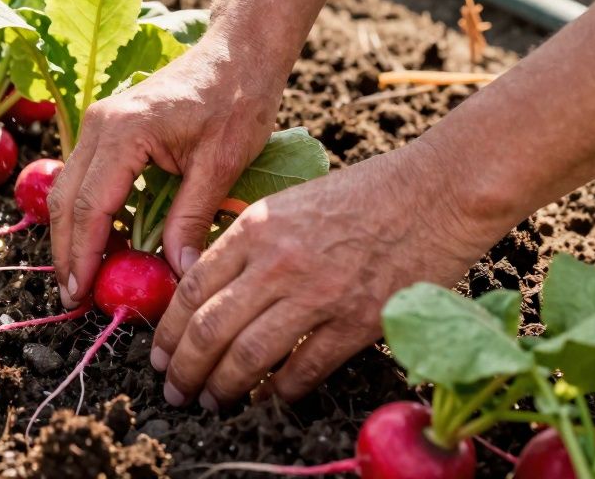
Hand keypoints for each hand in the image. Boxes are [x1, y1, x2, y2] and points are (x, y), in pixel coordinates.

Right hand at [48, 30, 285, 309]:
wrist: (238, 53)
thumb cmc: (236, 100)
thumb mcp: (221, 165)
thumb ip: (192, 219)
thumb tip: (178, 274)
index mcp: (124, 131)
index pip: (92, 206)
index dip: (84, 255)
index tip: (81, 295)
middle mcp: (99, 124)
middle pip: (67, 199)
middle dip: (67, 251)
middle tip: (76, 298)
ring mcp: (99, 122)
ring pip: (69, 189)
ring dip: (73, 234)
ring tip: (85, 277)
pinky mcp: (107, 127)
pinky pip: (84, 177)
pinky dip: (87, 212)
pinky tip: (102, 243)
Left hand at [149, 140, 498, 408]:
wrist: (435, 193)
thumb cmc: (362, 194)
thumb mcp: (287, 203)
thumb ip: (247, 242)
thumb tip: (207, 288)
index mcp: (254, 228)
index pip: (190, 288)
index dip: (167, 330)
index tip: (159, 353)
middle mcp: (277, 262)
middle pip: (209, 329)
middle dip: (184, 369)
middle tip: (175, 390)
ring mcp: (317, 294)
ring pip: (247, 357)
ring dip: (222, 388)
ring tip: (212, 402)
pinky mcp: (357, 321)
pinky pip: (303, 369)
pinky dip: (277, 392)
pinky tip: (266, 399)